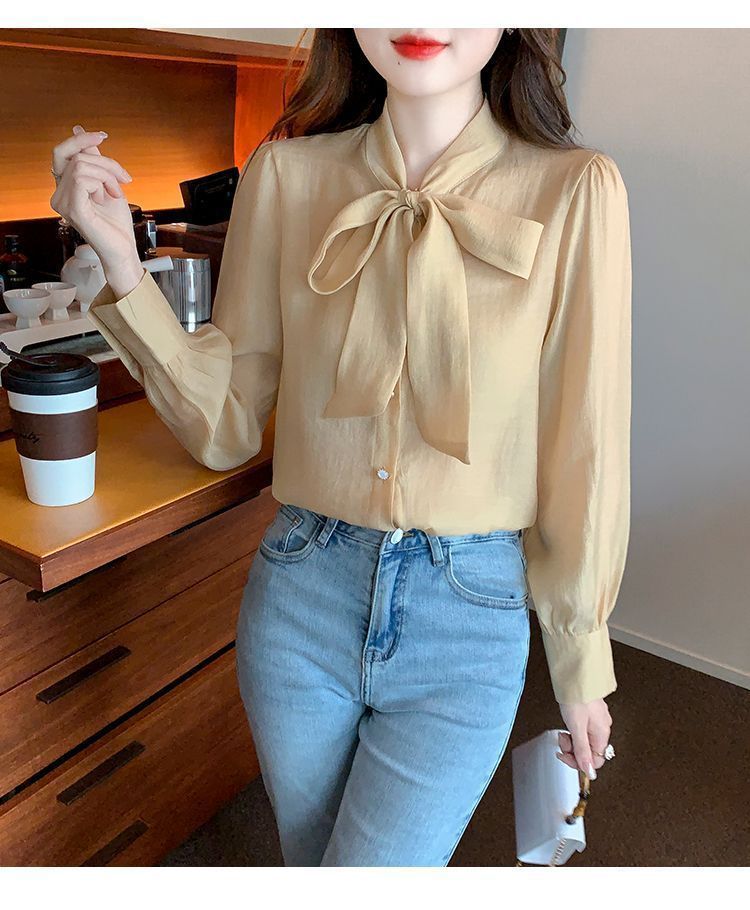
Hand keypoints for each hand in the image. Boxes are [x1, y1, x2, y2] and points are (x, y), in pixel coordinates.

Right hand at [50, 125, 140, 273]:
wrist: (123, 249)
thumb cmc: (116, 224)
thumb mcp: (107, 182)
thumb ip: (94, 160)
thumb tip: (80, 131)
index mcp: (65, 188)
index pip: (62, 153)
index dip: (79, 140)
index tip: (101, 136)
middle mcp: (59, 194)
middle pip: (77, 157)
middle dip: (106, 163)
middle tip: (123, 179)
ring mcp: (63, 203)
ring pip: (82, 166)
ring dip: (107, 176)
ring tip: (116, 192)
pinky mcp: (72, 210)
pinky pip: (82, 179)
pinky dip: (101, 184)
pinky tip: (107, 197)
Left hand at [555, 697, 612, 779]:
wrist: (575, 677)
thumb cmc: (577, 698)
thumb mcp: (577, 728)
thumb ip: (582, 751)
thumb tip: (589, 771)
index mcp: (602, 734)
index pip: (595, 760)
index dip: (579, 762)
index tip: (565, 757)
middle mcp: (602, 728)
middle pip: (589, 751)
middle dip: (573, 750)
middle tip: (562, 741)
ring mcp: (597, 720)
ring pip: (584, 740)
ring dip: (571, 740)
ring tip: (563, 732)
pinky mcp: (590, 712)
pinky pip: (582, 729)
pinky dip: (573, 730)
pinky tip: (567, 724)